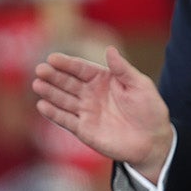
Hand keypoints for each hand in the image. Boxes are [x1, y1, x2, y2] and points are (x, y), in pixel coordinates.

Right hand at [32, 48, 172, 175]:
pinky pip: (65, 120)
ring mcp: (86, 112)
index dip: (67, 64)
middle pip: (68, 82)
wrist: (153, 142)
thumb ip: (123, 69)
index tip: (53, 58)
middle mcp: (91, 94)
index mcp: (103, 80)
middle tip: (40, 70)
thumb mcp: (140, 86)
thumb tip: (110, 49)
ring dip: (50, 92)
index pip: (81, 69)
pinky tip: (42, 105)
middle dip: (53, 76)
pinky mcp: (83, 130)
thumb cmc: (150, 110)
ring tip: (37, 84)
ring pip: (63, 100)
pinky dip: (53, 113)